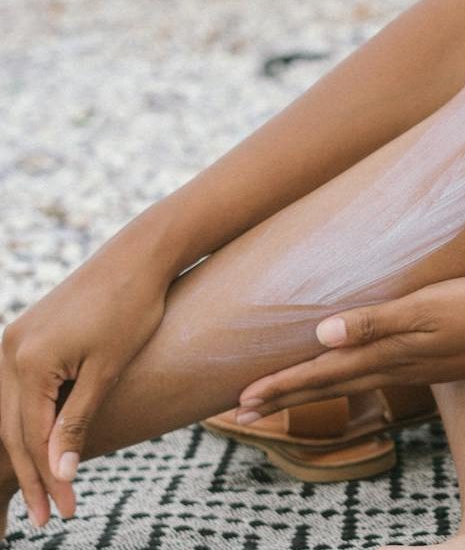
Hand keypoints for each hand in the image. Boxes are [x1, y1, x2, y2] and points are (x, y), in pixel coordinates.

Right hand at [1, 259, 168, 525]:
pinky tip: (42, 448)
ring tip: (45, 494)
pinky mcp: (26, 338)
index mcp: (28, 362)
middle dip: (31, 476)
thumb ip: (78, 420)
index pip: (32, 437)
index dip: (47, 478)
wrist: (137, 259)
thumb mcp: (108, 370)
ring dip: (27, 454)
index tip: (66, 511)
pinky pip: (19, 392)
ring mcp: (13, 343)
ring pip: (11, 414)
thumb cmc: (132, 310)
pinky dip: (29, 424)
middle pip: (13, 431)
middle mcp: (9, 352)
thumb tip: (59, 471)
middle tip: (48, 519)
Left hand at [235, 275, 464, 421]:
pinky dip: (346, 377)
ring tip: (282, 395)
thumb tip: (321, 334)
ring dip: (312, 390)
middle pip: (329, 384)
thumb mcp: (429, 306)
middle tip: (240, 411)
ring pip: (350, 381)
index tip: (240, 400)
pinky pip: (375, 374)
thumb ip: (377, 320)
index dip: (281, 385)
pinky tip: (350, 372)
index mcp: (388, 353)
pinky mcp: (432, 361)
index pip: (322, 373)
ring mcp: (415, 367)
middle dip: (284, 394)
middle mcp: (396, 366)